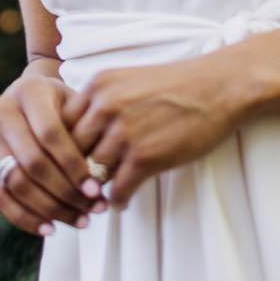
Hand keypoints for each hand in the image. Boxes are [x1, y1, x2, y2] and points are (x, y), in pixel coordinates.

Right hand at [0, 73, 107, 235]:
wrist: (32, 96)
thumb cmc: (64, 103)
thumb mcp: (76, 103)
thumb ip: (85, 130)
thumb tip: (101, 175)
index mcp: (28, 91)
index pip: (50, 133)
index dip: (73, 164)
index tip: (96, 188)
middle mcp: (1, 111)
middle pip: (31, 162)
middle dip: (64, 192)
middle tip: (92, 210)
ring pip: (14, 183)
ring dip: (49, 209)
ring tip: (79, 221)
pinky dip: (25, 217)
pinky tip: (50, 228)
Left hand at [60, 58, 238, 210]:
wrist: (218, 88)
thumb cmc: (176, 85)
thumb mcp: (127, 81)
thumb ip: (101, 102)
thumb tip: (81, 134)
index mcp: (98, 86)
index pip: (62, 125)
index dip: (65, 147)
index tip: (71, 161)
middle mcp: (105, 107)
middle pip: (73, 151)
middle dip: (75, 171)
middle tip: (79, 187)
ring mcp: (124, 133)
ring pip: (92, 174)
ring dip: (95, 190)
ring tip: (99, 199)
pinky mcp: (144, 157)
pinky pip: (117, 190)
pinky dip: (117, 200)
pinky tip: (123, 200)